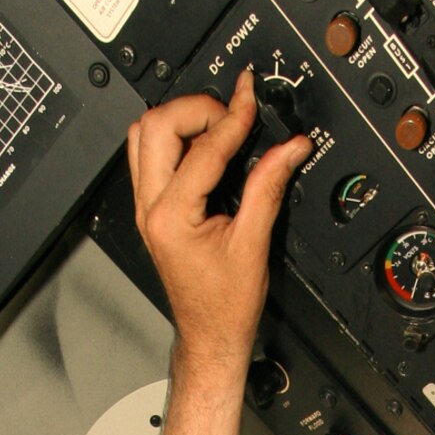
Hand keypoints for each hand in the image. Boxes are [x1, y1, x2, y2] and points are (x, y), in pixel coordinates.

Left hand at [126, 71, 310, 375]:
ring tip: (217, 125)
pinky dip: (173, 138)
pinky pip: (149, 155)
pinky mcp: (151, 209)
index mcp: (172, 218)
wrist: (210, 335)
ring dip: (180, 119)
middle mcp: (150, 209)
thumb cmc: (225, 306)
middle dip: (197, 108)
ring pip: (145, 135)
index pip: (203, 148)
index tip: (252, 100)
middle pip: (157, 125)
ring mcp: (146, 208)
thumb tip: (289, 148)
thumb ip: (268, 187)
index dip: (233, 118)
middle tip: (231, 113)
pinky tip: (201, 143)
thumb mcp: (253, 244)